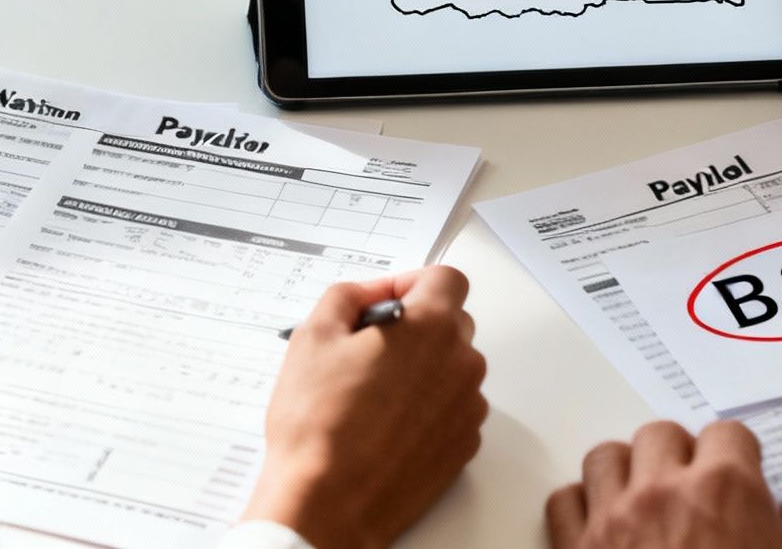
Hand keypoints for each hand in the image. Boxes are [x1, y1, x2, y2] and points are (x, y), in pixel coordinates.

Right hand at [241, 266, 487, 548]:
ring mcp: (467, 407)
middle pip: (452, 323)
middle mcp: (461, 363)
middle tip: (369, 349)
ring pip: (453, 367)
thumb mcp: (314, 336)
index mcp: (430, 327)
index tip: (386, 300)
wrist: (328, 502)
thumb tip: (368, 294)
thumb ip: (347, 296)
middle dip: (416, 326)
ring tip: (373, 394)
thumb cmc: (319, 425)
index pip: (447, 279)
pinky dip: (428, 408)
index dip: (413, 283)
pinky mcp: (463, 444)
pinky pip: (453, 408)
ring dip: (423, 369)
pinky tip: (387, 424)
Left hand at [546, 420, 781, 548]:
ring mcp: (612, 521)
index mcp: (725, 490)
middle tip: (692, 487)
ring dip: (626, 472)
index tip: (740, 474)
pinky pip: (563, 501)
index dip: (737, 454)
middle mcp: (662, 491)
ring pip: (606, 458)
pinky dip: (581, 507)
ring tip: (644, 500)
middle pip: (660, 435)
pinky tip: (603, 527)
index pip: (726, 433)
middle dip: (679, 455)